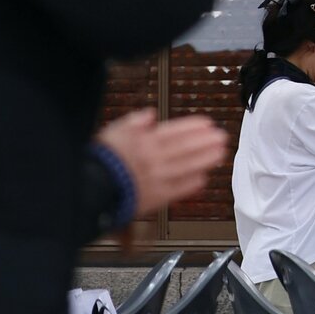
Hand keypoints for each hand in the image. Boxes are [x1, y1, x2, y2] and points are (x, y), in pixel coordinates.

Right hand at [96, 109, 227, 218]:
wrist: (93, 187)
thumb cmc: (103, 159)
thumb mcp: (115, 130)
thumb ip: (134, 121)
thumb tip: (150, 115)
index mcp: (145, 141)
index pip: (174, 131)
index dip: (192, 127)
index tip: (207, 124)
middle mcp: (154, 158)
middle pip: (185, 148)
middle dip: (205, 142)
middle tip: (222, 137)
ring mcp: (157, 179)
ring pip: (186, 167)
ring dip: (205, 160)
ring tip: (220, 154)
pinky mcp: (156, 198)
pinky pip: (178, 190)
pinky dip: (191, 185)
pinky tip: (203, 179)